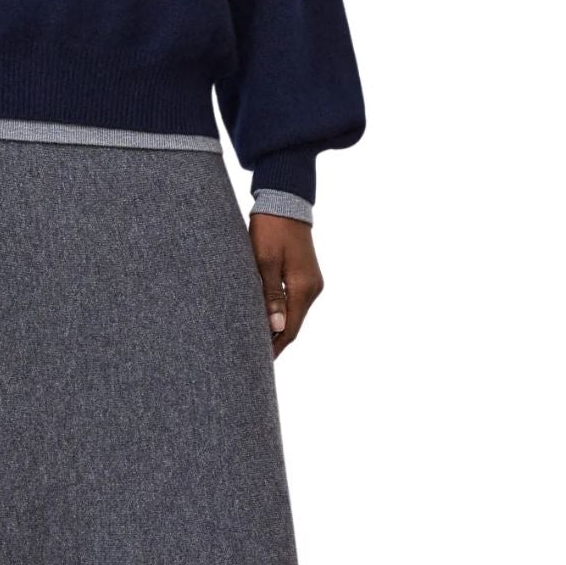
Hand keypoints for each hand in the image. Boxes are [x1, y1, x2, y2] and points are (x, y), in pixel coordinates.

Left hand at [249, 213, 323, 357]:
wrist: (284, 201)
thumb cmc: (270, 229)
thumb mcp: (265, 262)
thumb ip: (270, 295)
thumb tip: (275, 327)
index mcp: (304, 288)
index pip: (289, 329)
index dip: (274, 347)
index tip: (257, 362)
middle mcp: (312, 288)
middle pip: (293, 325)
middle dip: (274, 342)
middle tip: (252, 358)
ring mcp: (311, 282)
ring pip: (293, 314)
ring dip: (277, 328)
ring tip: (254, 342)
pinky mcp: (305, 276)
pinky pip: (293, 302)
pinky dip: (280, 313)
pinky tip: (265, 319)